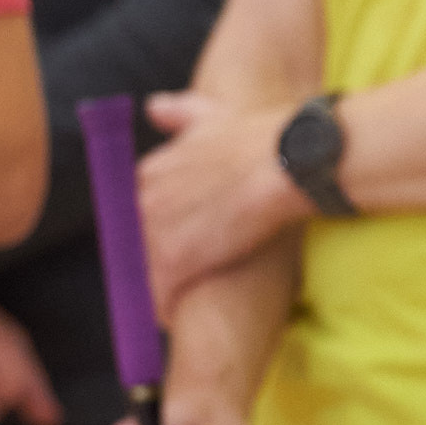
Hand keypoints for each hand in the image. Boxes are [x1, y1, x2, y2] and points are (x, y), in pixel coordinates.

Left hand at [139, 92, 307, 308]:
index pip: (135, 215)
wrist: (291, 160)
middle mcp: (142, 199)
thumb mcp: (211, 114)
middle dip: (154, 264)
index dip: (158, 235)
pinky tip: (175, 317)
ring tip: (175, 305)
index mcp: (149, 170)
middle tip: (181, 278)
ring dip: (156, 291)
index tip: (179, 247)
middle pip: (133, 247)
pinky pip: (156, 296)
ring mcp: (155, 230)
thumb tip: (154, 107)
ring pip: (142, 273)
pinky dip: (164, 310)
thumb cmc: (262, 138)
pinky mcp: (174, 259)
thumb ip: (179, 113)